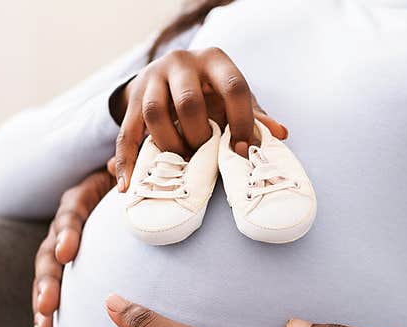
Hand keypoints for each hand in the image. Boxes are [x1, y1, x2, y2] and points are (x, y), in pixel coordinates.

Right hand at [32, 165, 114, 326]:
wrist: (121, 188)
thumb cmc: (129, 182)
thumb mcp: (129, 170)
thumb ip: (127, 168)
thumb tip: (119, 163)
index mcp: (79, 201)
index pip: (70, 216)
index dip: (66, 234)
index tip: (67, 254)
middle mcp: (63, 226)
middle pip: (48, 255)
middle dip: (47, 283)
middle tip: (47, 307)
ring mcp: (60, 249)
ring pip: (47, 279)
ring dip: (42, 307)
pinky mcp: (65, 269)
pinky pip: (54, 292)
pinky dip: (49, 316)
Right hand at [112, 46, 287, 191]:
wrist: (170, 76)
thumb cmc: (213, 92)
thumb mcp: (235, 98)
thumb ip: (255, 116)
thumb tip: (280, 134)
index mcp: (215, 60)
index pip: (234, 87)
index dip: (241, 122)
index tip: (240, 151)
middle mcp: (182, 63)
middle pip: (188, 101)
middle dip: (199, 137)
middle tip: (205, 157)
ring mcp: (153, 78)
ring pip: (155, 113)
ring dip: (169, 145)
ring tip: (181, 164)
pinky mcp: (133, 100)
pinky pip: (126, 133)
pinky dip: (127, 162)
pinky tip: (129, 185)